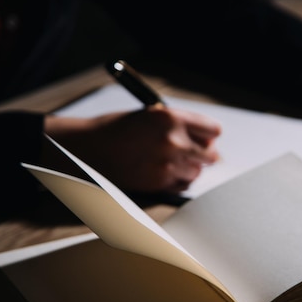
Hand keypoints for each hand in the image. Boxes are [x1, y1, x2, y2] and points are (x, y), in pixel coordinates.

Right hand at [44, 106, 220, 192]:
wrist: (88, 149)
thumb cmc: (117, 129)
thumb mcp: (151, 116)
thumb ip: (180, 125)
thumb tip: (207, 139)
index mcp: (172, 118)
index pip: (213, 130)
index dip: (209, 134)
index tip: (206, 137)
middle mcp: (174, 141)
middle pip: (210, 154)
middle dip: (203, 153)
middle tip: (193, 152)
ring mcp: (167, 164)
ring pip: (197, 172)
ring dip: (189, 168)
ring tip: (171, 161)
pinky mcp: (159, 183)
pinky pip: (183, 185)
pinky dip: (179, 181)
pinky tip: (165, 172)